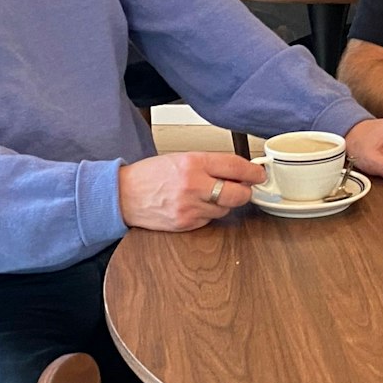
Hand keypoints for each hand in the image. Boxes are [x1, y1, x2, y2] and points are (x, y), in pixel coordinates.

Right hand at [117, 151, 266, 231]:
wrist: (123, 195)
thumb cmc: (151, 175)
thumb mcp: (181, 158)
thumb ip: (210, 163)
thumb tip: (239, 170)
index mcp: (193, 162)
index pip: (235, 166)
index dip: (253, 172)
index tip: (259, 174)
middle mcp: (193, 185)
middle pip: (238, 194)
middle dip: (245, 191)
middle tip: (244, 187)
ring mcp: (190, 208)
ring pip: (226, 209)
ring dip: (224, 203)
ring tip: (209, 195)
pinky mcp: (186, 224)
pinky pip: (210, 220)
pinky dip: (209, 214)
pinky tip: (196, 205)